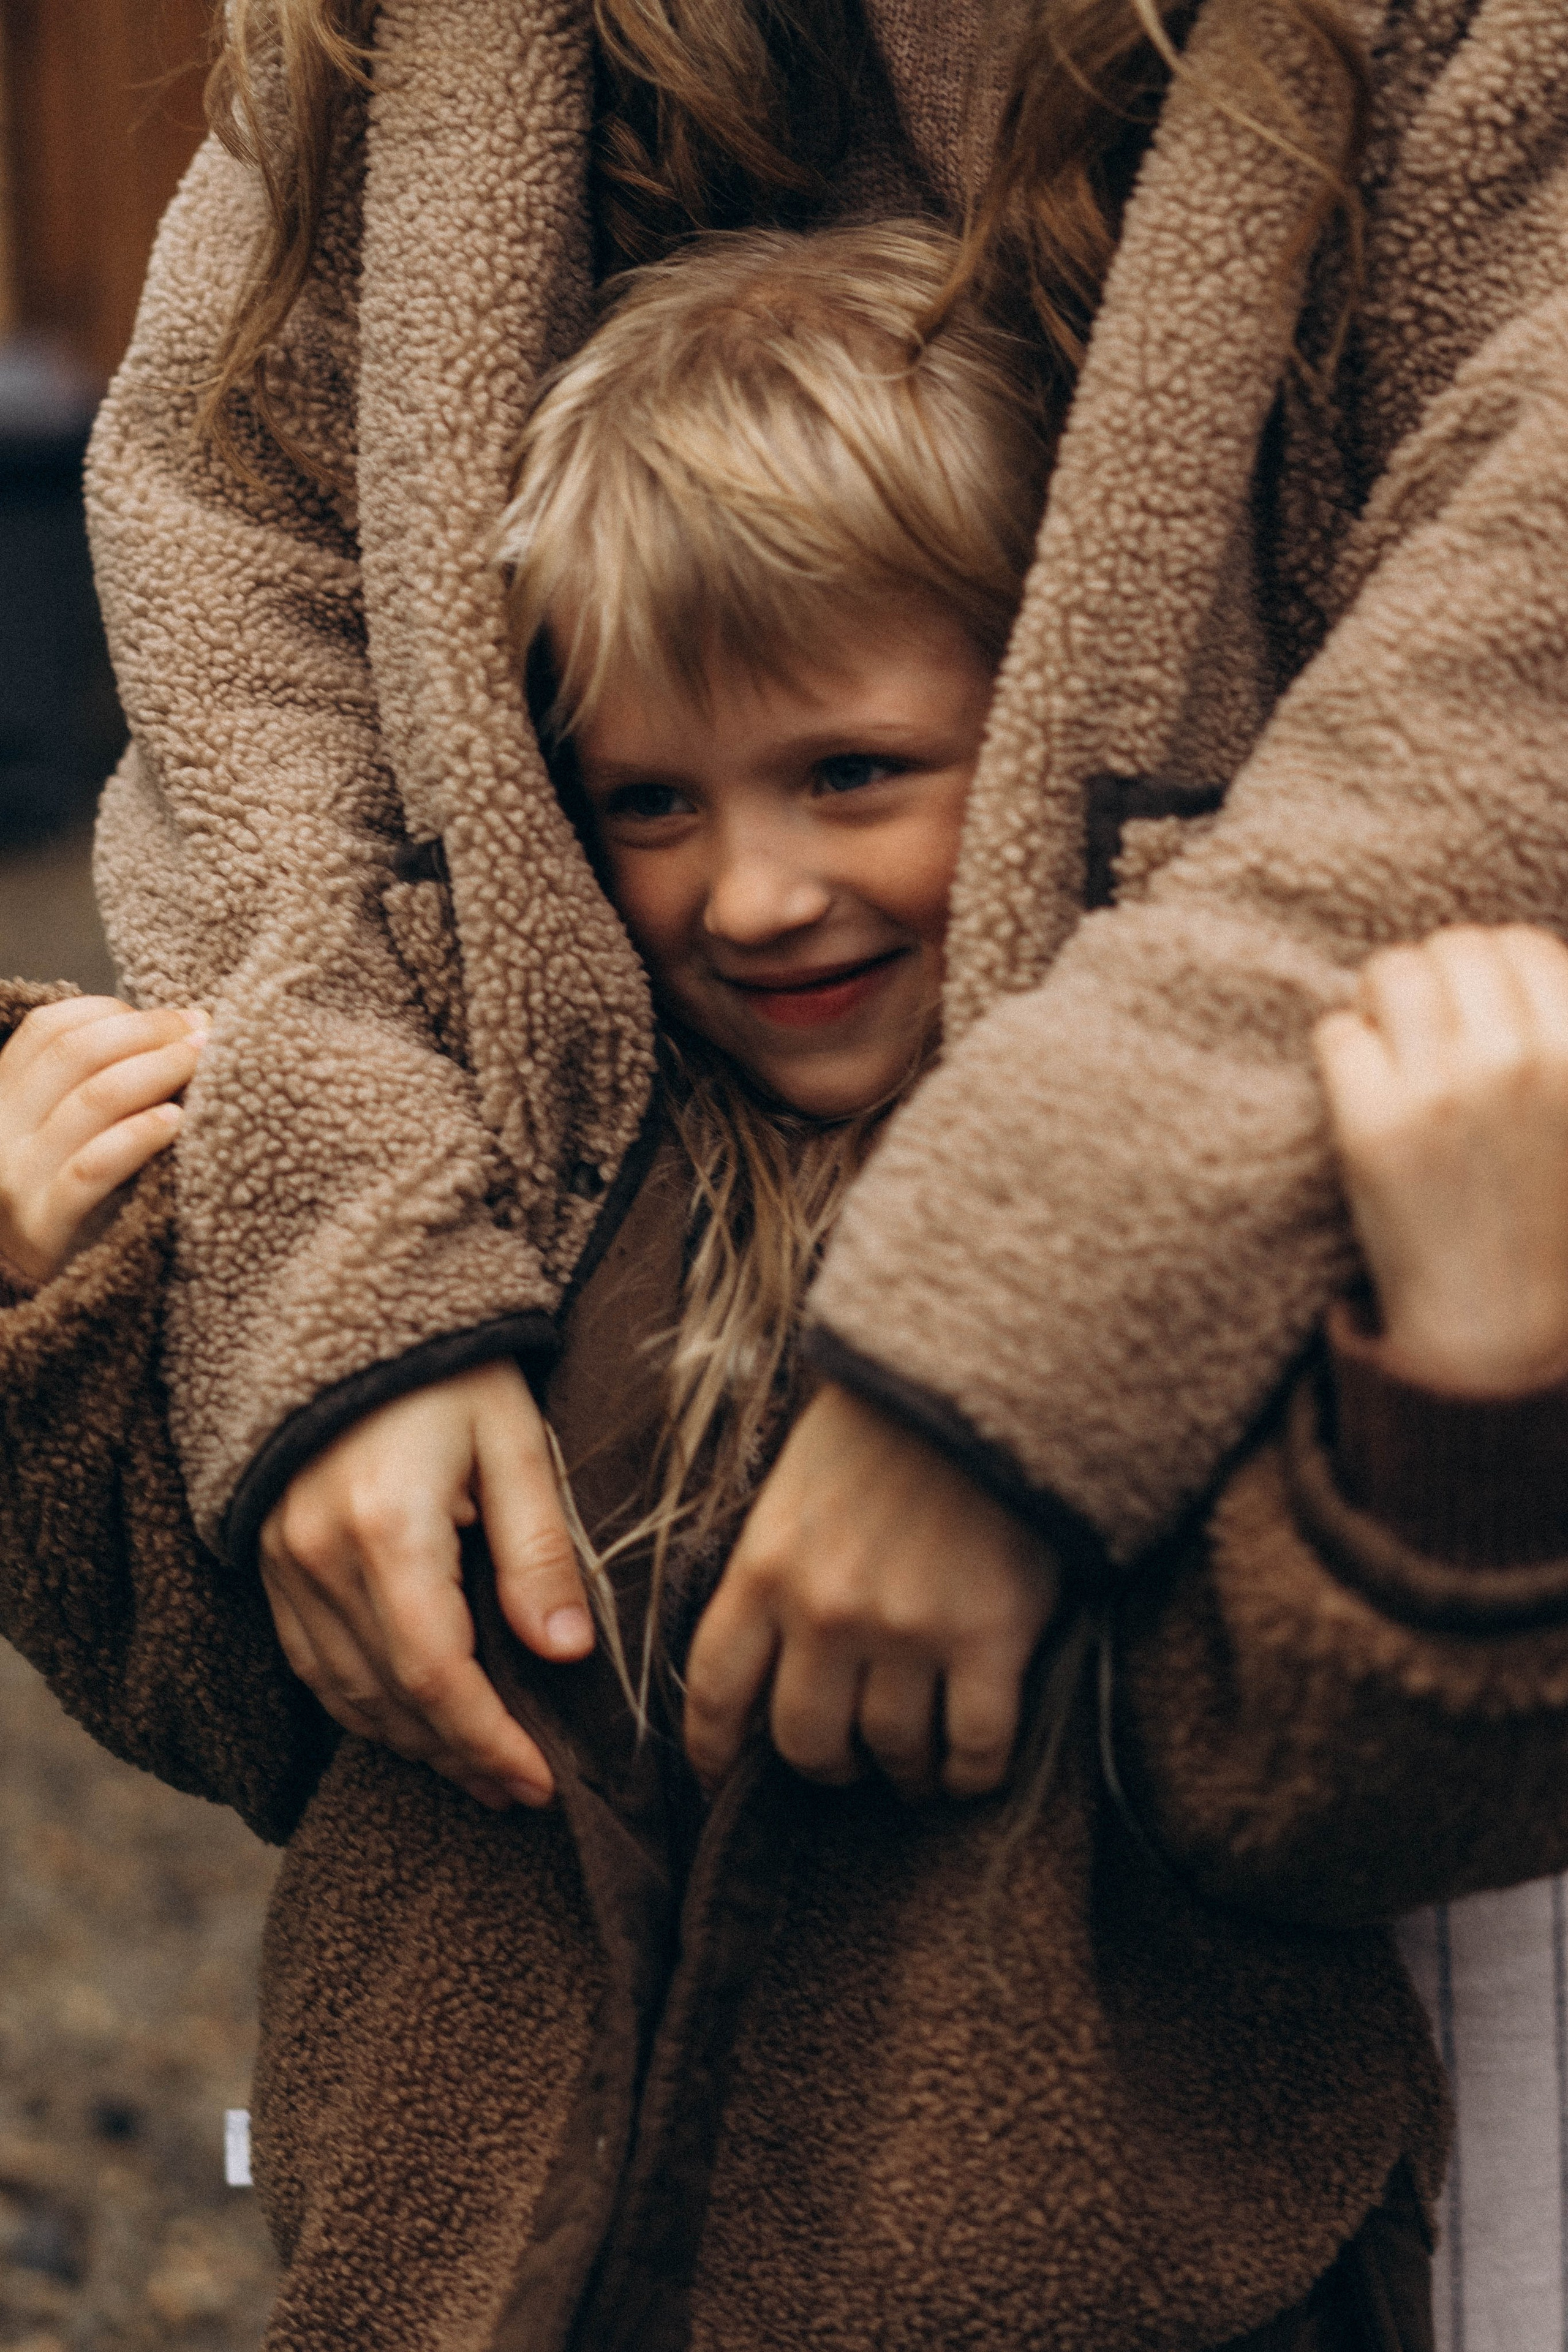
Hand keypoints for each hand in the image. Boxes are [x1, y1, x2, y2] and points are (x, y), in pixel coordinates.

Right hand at [0, 995, 207, 1286]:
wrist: (59, 1298)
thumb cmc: (86, 1206)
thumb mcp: (74, 1137)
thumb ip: (102, 1086)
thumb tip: (186, 1029)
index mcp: (1, 1101)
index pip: (49, 1031)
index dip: (116, 1014)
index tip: (179, 1019)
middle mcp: (0, 1134)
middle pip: (74, 1056)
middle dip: (149, 1034)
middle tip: (206, 1034)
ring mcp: (17, 1182)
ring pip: (89, 1102)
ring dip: (157, 1072)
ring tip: (203, 1066)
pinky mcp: (46, 1227)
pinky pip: (92, 1169)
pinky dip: (138, 1136)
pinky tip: (177, 1123)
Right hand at [259, 1362, 594, 1809]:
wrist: (344, 1305)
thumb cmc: (448, 1367)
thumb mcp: (515, 1440)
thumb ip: (539, 1548)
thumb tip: (566, 1654)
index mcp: (387, 1528)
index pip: (435, 1676)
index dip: (487, 1742)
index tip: (541, 1783)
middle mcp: (318, 1557)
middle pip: (388, 1700)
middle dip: (459, 1758)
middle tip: (522, 1792)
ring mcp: (282, 1562)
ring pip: (343, 1694)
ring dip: (410, 1744)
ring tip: (479, 1772)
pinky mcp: (268, 1561)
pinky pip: (311, 1663)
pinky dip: (362, 1706)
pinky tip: (412, 1721)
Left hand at [684, 1382, 1057, 1800]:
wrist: (978, 1376)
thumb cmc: (881, 1427)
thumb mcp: (792, 1491)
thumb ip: (774, 1570)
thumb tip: (768, 1649)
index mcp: (764, 1570)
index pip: (716, 1691)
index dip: (716, 1752)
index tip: (727, 1778)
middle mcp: (825, 1611)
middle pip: (806, 1742)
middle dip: (825, 1765)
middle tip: (848, 1762)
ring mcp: (908, 1630)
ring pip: (892, 1750)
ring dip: (902, 1772)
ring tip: (915, 1766)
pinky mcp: (988, 1637)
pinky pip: (976, 1746)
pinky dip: (970, 1774)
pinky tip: (968, 1770)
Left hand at [1313, 924, 1567, 1393]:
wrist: (1500, 1328)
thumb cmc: (1547, 1216)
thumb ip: (1558, 1036)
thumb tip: (1509, 955)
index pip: (1519, 945)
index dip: (1489, 973)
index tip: (1475, 1016)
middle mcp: (1517, 1058)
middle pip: (1450, 946)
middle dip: (1433, 981)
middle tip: (1423, 1034)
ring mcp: (1441, 1087)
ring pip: (1389, 973)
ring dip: (1381, 1005)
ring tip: (1391, 1053)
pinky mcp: (1370, 1123)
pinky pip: (1336, 1032)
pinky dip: (1343, 1054)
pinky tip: (1364, 1095)